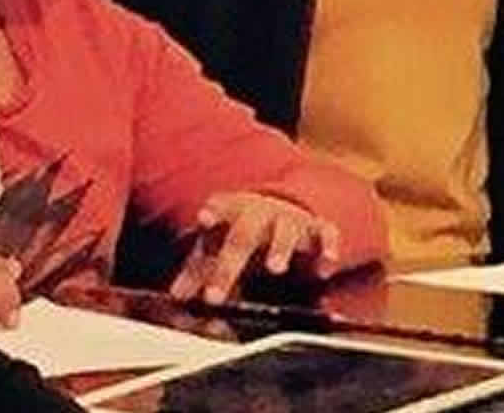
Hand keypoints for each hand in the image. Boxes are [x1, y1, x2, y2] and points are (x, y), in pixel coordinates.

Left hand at [168, 191, 341, 304]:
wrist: (282, 211)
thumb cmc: (243, 233)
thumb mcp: (218, 247)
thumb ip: (198, 271)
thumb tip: (176, 296)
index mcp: (232, 211)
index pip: (220, 207)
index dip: (214, 212)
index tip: (205, 219)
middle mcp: (261, 213)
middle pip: (244, 234)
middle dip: (231, 263)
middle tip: (215, 294)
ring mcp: (290, 220)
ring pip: (285, 231)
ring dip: (280, 249)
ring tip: (275, 268)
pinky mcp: (317, 230)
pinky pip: (326, 235)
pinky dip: (327, 250)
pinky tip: (324, 269)